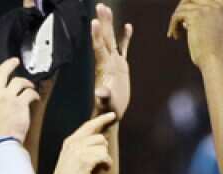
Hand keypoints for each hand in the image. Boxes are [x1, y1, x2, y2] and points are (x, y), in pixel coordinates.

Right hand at [0, 52, 38, 145]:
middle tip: (15, 61)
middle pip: (1, 72)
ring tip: (30, 87)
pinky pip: (29, 93)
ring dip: (26, 82)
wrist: (1, 143)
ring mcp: (7, 98)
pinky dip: (34, 94)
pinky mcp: (19, 103)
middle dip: (9, 64)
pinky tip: (35, 97)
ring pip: (18, 81)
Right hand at [48, 113, 115, 173]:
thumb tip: (102, 140)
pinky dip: (105, 165)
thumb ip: (83, 149)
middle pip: (99, 137)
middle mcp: (74, 143)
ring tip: (94, 170)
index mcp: (70, 142)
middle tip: (98, 162)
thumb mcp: (72, 160)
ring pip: (103, 147)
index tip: (112, 115)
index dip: (101, 120)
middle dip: (103, 150)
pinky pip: (104, 156)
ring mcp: (79, 150)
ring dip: (103, 160)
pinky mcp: (85, 160)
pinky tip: (98, 172)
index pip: (88, 126)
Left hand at [92, 3, 132, 119]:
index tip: (94, 21)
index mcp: (103, 68)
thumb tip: (100, 93)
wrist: (110, 112)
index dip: (97, 35)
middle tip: (100, 6)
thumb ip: (103, 97)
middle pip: (104, 38)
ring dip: (109, 24)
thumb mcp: (106, 104)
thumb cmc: (107, 109)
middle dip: (103, 22)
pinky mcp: (120, 66)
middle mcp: (107, 61)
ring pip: (111, 39)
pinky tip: (128, 26)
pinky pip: (123, 48)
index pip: (99, 48)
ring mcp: (114, 62)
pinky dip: (125, 37)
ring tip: (107, 8)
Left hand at [167, 0, 222, 67]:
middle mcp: (216, 5)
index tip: (185, 15)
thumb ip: (205, 20)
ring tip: (175, 31)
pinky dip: (173, 25)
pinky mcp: (195, 16)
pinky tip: (174, 36)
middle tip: (177, 22)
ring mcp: (206, 9)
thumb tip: (186, 16)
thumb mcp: (214, 31)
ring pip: (183, 6)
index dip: (193, 3)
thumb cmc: (213, 54)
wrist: (215, 62)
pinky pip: (177, 15)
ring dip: (176, 19)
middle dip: (182, 9)